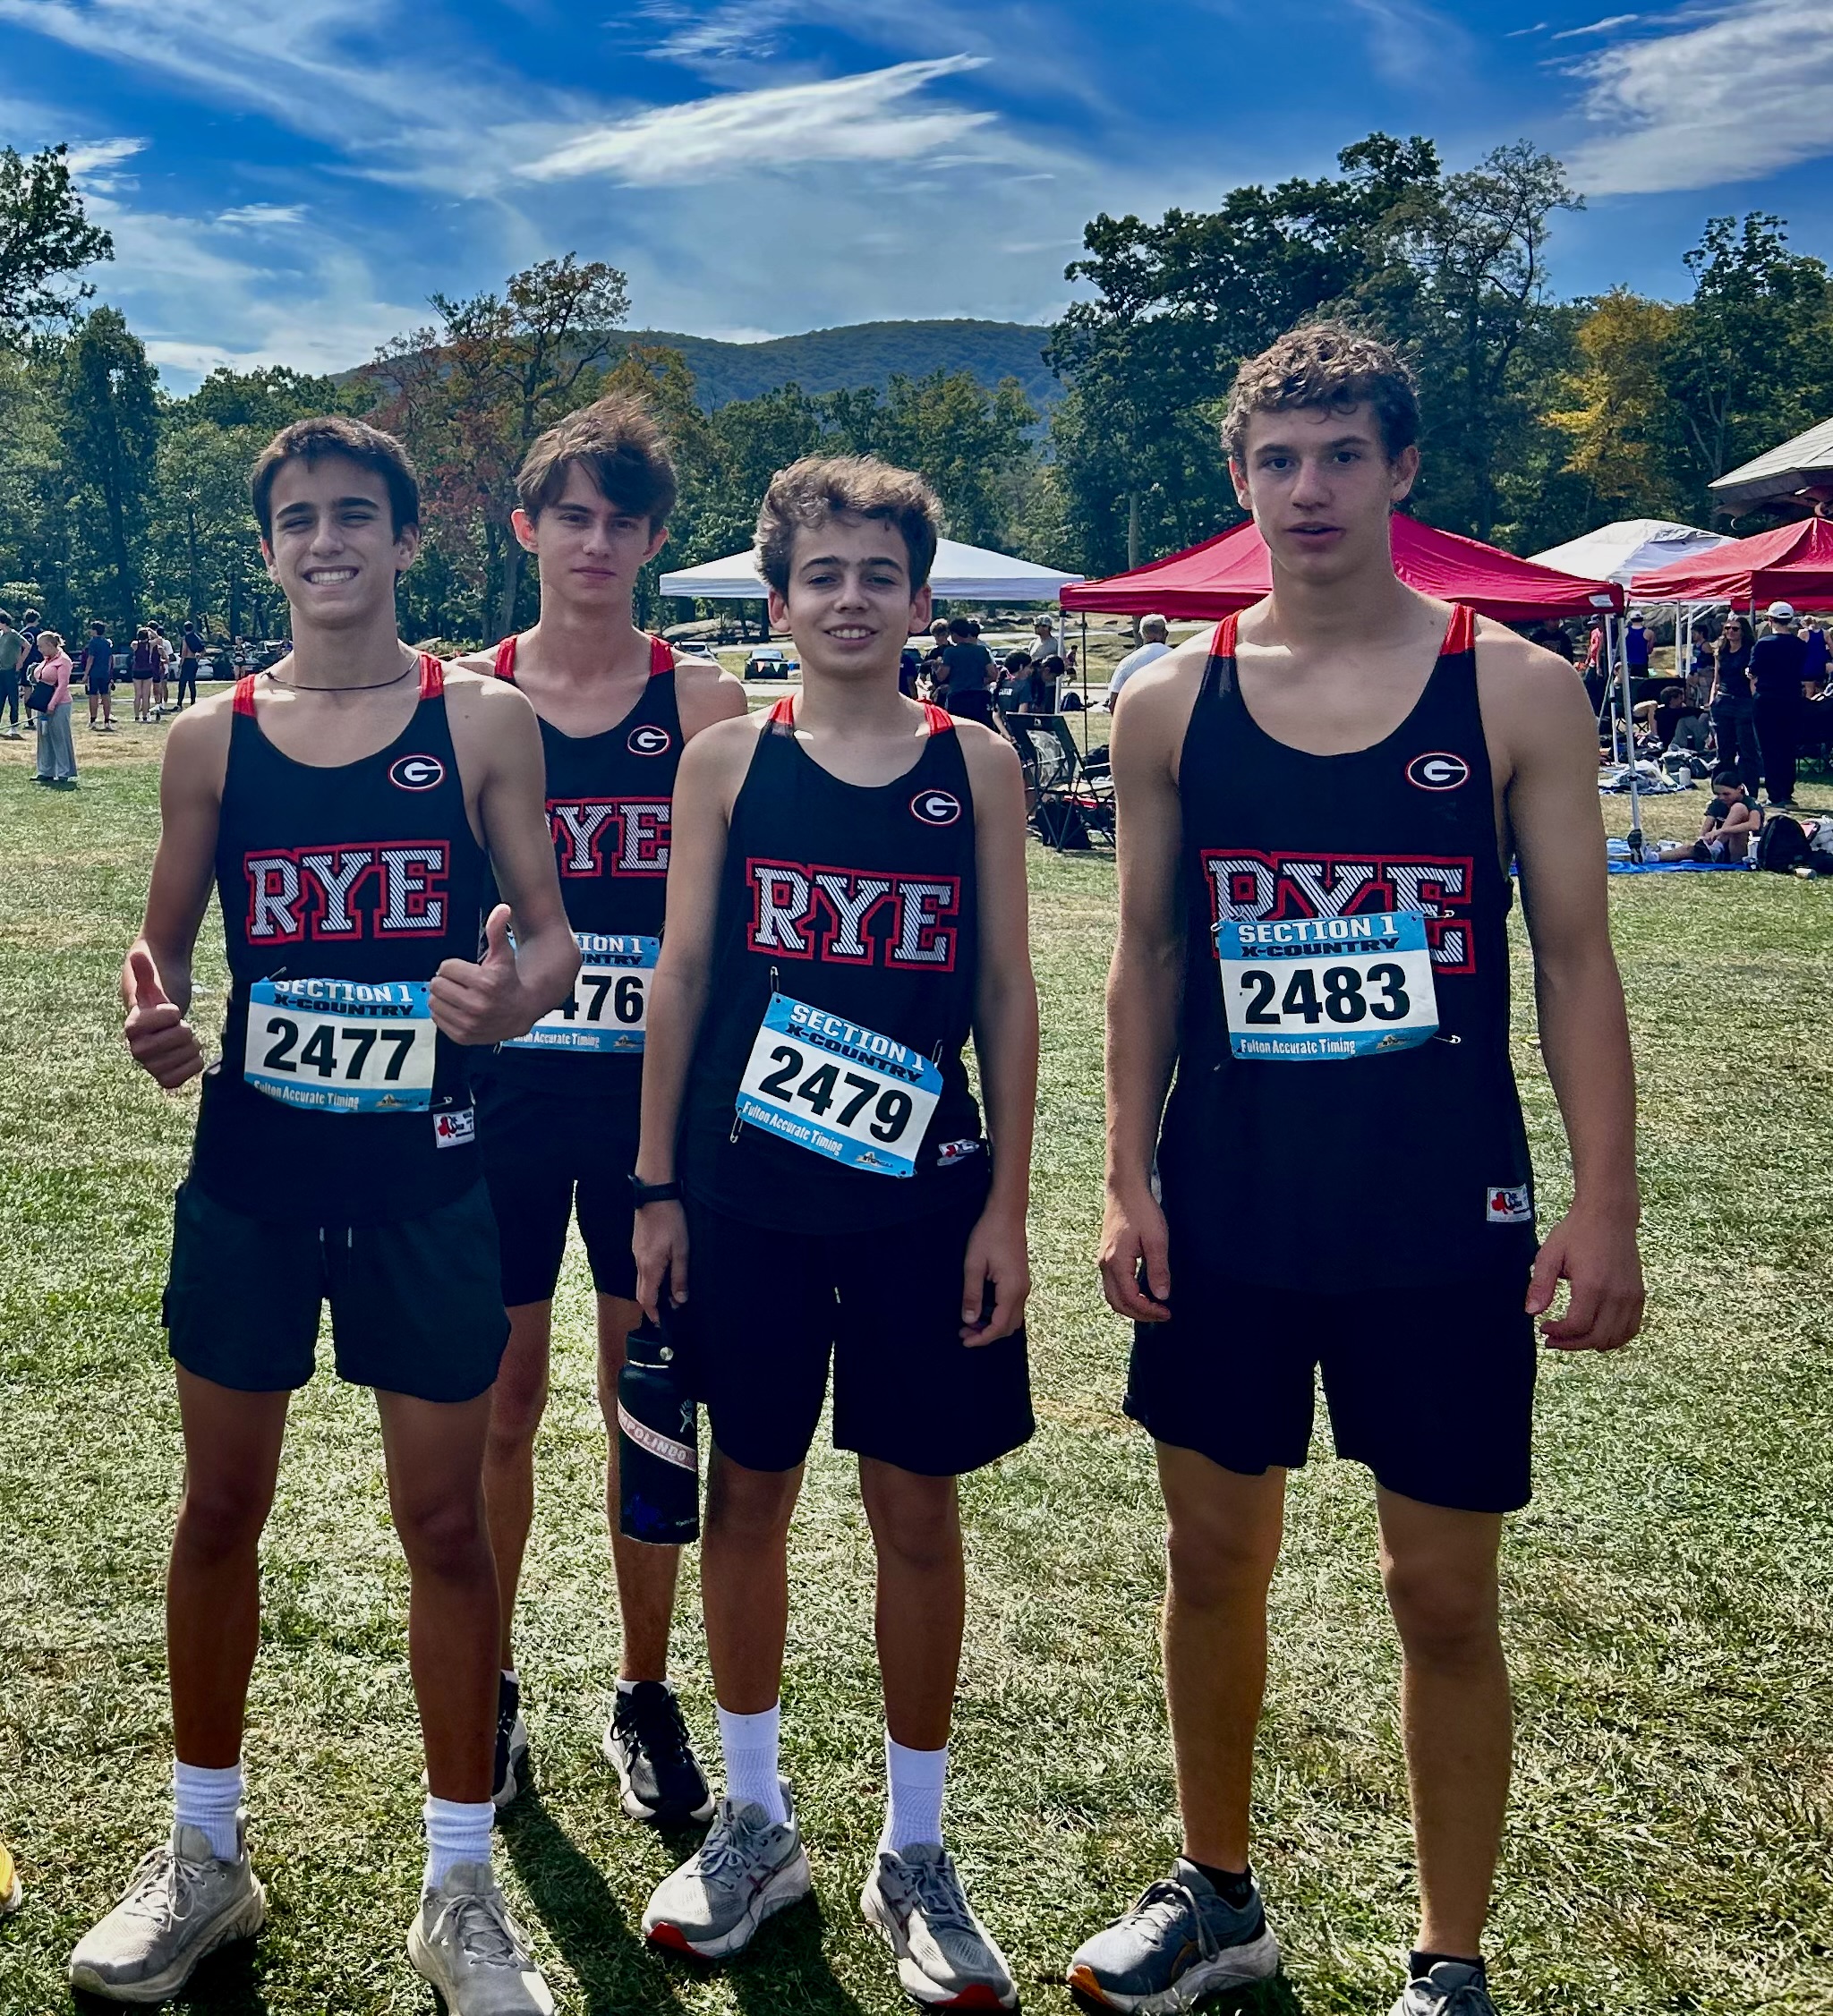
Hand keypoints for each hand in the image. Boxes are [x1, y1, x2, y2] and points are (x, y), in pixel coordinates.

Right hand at [123, 948, 203, 1087]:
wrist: (166, 1013)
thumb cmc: (159, 994)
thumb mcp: (152, 980)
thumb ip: (145, 969)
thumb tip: (138, 955)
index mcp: (132, 1026)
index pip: (157, 1022)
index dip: (170, 1014)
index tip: (171, 1009)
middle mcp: (137, 1049)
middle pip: (176, 1040)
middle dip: (183, 1030)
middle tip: (179, 1026)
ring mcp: (151, 1065)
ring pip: (179, 1061)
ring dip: (190, 1048)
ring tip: (185, 1039)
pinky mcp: (165, 1075)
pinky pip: (181, 1078)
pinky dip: (192, 1065)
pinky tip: (190, 1054)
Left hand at [430, 904, 529, 1045]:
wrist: (521, 1012)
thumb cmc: (508, 980)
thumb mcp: (503, 954)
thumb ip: (498, 930)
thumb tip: (503, 908)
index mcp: (486, 983)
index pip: (445, 968)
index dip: (454, 967)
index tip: (466, 971)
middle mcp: (477, 1005)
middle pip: (436, 985)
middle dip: (446, 981)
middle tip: (460, 983)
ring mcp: (470, 1023)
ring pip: (433, 1002)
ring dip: (442, 997)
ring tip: (459, 995)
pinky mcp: (463, 1036)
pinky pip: (436, 1018)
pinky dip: (443, 1012)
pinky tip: (458, 1008)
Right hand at [634, 1199, 688, 1323]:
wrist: (654, 1196)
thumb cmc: (670, 1221)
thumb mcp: (682, 1250)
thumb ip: (680, 1276)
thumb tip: (679, 1299)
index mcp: (650, 1268)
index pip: (647, 1300)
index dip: (654, 1314)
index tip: (662, 1323)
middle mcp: (640, 1264)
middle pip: (641, 1293)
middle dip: (652, 1306)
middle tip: (666, 1313)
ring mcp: (637, 1254)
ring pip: (641, 1281)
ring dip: (653, 1292)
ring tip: (668, 1295)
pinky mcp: (638, 1246)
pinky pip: (642, 1269)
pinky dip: (651, 1278)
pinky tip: (663, 1274)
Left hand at [960, 1201, 1029, 1344]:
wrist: (1007, 1213)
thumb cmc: (989, 1234)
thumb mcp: (973, 1264)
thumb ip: (972, 1294)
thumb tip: (969, 1320)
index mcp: (1011, 1289)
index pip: (999, 1326)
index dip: (982, 1338)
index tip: (964, 1340)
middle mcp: (1022, 1291)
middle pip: (1008, 1327)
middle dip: (987, 1334)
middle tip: (964, 1331)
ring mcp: (1023, 1285)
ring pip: (1012, 1318)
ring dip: (992, 1324)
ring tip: (969, 1322)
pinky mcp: (1020, 1280)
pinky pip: (1012, 1306)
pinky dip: (998, 1314)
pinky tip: (982, 1308)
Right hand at [1100, 1183, 1170, 1320]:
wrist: (1125, 1190)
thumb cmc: (1142, 1211)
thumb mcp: (1156, 1240)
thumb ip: (1158, 1269)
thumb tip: (1162, 1295)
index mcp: (1116, 1262)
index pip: (1130, 1299)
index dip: (1149, 1310)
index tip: (1167, 1312)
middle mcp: (1105, 1265)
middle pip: (1117, 1303)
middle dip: (1139, 1314)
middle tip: (1161, 1315)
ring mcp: (1103, 1261)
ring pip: (1112, 1296)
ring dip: (1131, 1307)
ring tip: (1152, 1307)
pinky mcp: (1106, 1256)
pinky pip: (1112, 1285)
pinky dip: (1125, 1296)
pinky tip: (1141, 1293)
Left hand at [1527, 1207, 1643, 1351]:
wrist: (1609, 1214)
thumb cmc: (1576, 1232)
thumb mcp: (1550, 1254)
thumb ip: (1540, 1284)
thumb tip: (1531, 1312)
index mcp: (1592, 1285)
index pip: (1577, 1326)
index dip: (1559, 1334)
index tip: (1544, 1328)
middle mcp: (1616, 1295)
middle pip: (1597, 1338)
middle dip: (1572, 1344)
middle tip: (1553, 1339)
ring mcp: (1631, 1296)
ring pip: (1616, 1338)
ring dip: (1592, 1344)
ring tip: (1573, 1337)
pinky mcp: (1639, 1294)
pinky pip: (1631, 1328)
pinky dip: (1615, 1338)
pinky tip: (1596, 1333)